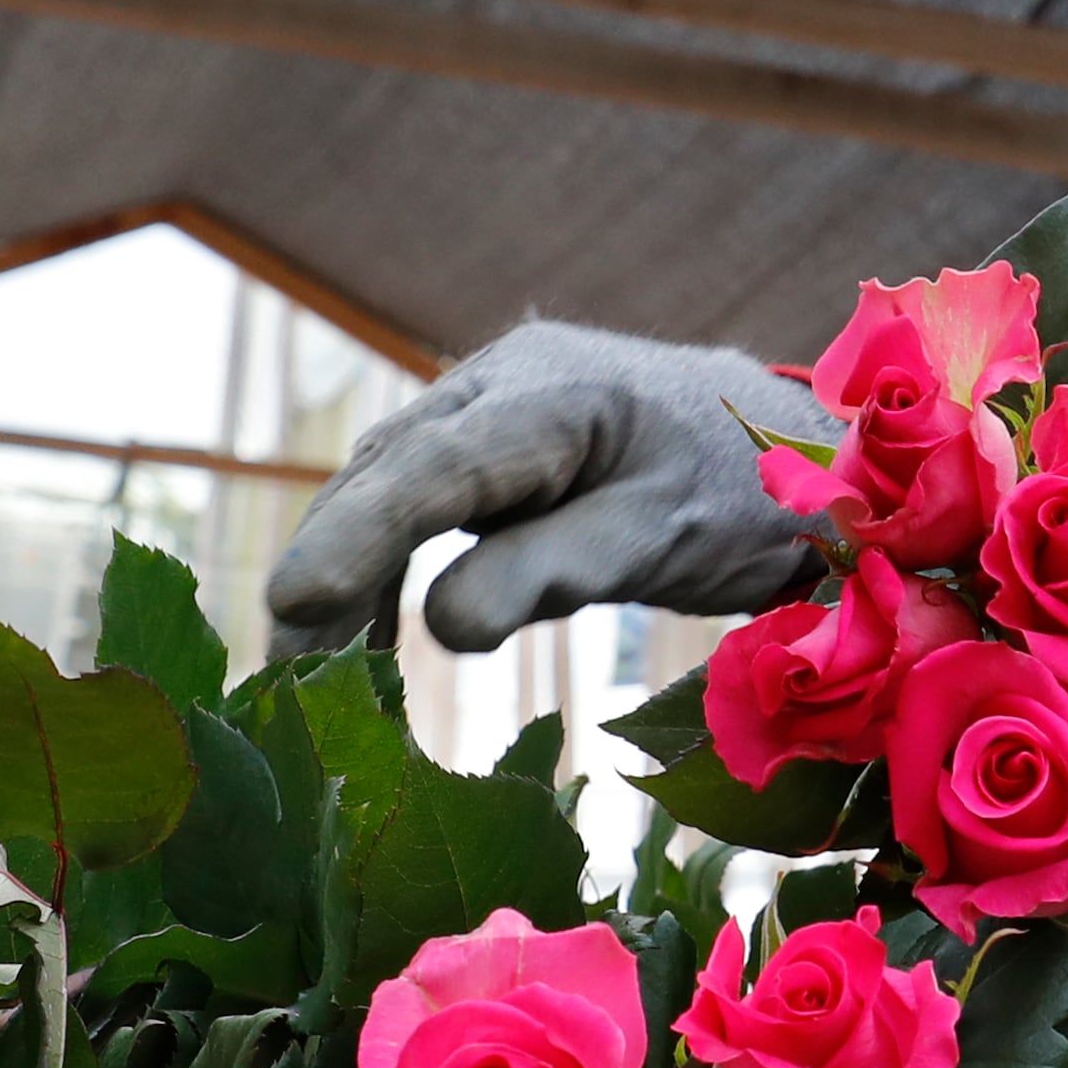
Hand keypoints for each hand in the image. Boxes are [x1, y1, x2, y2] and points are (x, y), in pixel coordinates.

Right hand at [261, 321, 837, 658]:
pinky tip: (362, 652)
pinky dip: (377, 571)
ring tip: (313, 684)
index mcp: (558, 395)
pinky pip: (409, 503)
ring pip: (386, 488)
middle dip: (329, 570)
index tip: (296, 600)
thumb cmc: (738, 489)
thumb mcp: (666, 537)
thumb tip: (441, 624)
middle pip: (391, 474)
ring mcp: (485, 405)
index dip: (362, 534)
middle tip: (285, 682)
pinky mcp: (481, 444)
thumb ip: (559, 569)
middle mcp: (503, 383)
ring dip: (342, 578)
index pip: (440, 467)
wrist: (782, 438)